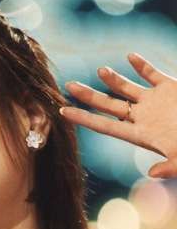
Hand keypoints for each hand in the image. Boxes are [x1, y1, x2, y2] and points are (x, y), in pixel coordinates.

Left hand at [60, 53, 176, 178]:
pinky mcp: (171, 89)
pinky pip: (153, 75)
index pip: (104, 126)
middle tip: (67, 85)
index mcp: (140, 135)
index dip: (83, 118)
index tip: (62, 112)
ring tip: (99, 70)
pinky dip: (142, 65)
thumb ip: (169, 168)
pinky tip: (130, 56)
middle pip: (109, 105)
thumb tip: (153, 172)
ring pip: (128, 89)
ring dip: (113, 79)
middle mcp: (143, 118)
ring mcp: (156, 103)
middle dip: (88, 96)